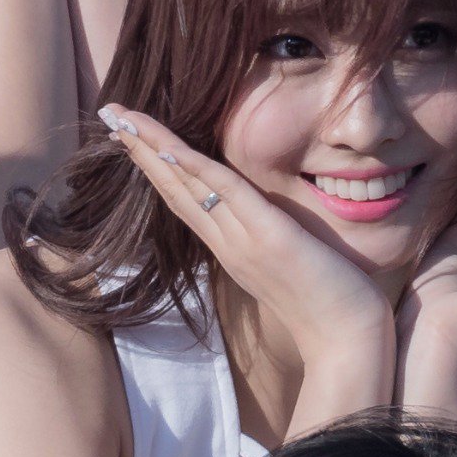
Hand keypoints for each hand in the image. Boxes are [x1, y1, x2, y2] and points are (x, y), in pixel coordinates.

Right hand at [95, 102, 397, 371]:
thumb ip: (268, 241)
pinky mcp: (268, 236)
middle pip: (173, 188)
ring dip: (152, 148)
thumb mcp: (290, 265)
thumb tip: (262, 219)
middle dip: (140, 148)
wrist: (346, 342)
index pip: (183, 199)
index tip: (131, 137)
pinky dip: (194, 169)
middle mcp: (226, 242)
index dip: (155, 167)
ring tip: (122, 119)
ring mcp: (242, 239)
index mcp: (230, 247)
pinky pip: (224, 194)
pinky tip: (168, 147)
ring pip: (188, 186)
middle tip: (110, 115)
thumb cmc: (329, 306)